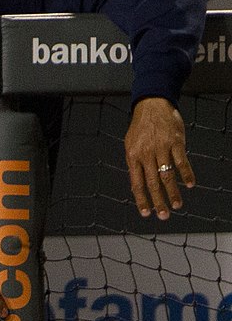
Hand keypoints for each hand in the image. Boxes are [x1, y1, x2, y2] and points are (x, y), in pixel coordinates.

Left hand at [125, 97, 194, 219]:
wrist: (152, 105)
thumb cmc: (141, 127)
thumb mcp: (130, 145)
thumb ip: (134, 164)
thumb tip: (137, 186)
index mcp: (133, 156)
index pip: (137, 183)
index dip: (141, 200)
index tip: (146, 214)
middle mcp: (146, 154)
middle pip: (153, 183)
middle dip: (158, 201)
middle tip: (164, 216)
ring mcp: (161, 148)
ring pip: (167, 175)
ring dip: (173, 192)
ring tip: (177, 205)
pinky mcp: (176, 142)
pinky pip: (181, 161)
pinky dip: (186, 174)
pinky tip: (189, 185)